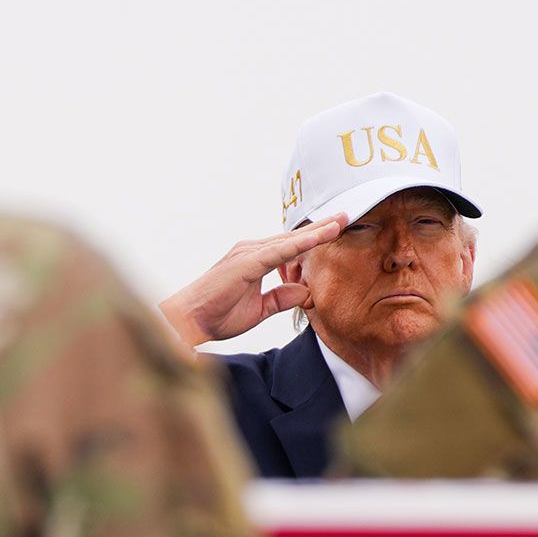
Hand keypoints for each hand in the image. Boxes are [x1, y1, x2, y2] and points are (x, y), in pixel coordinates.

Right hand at [160, 217, 346, 346]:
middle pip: (293, 237)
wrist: (190, 321)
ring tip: (340, 221)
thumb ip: (281, 298)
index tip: (338, 229)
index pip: (291, 246)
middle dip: (322, 227)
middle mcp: (252, 251)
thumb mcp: (260, 309)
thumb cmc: (218, 314)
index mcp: (256, 260)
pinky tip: (318, 238)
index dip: (315, 238)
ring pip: (289, 240)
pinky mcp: (246, 263)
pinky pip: (279, 252)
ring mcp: (248, 254)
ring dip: (316, 231)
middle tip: (347, 215)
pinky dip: (300, 244)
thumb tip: (304, 291)